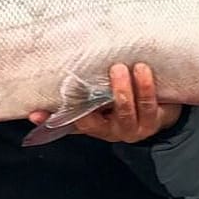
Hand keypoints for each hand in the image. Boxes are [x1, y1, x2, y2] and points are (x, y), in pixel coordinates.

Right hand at [29, 63, 181, 143]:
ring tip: (121, 67)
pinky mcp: (154, 121)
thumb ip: (78, 100)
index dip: (52, 120)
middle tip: (101, 72)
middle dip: (93, 98)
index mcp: (95, 126)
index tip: (36, 111)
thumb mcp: (101, 103)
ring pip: (125, 112)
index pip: (69, 124)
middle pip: (97, 121)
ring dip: (122, 90)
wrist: (162, 111)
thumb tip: (40, 97)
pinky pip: (148, 104)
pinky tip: (142, 70)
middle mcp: (111, 131)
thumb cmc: (124, 102)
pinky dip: (145, 87)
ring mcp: (133, 129)